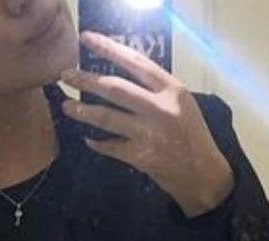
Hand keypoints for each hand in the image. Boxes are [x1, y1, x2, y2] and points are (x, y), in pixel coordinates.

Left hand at [60, 30, 234, 217]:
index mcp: (172, 89)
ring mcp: (149, 133)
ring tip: (67, 107)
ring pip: (107, 117)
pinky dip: (98, 143)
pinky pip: (110, 146)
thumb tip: (121, 76)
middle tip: (65, 75)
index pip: (135, 62)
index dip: (108, 48)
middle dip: (86, 80)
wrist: (202, 173)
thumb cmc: (191, 135)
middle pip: (114, 88)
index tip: (86, 39)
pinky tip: (89, 139)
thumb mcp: (182, 103)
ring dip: (83, 111)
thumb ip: (156, 89)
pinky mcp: (141, 157)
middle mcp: (160, 108)